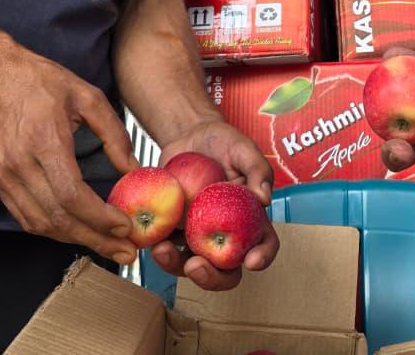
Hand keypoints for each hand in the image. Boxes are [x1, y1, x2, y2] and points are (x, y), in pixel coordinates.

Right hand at [0, 45, 140, 265]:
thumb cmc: (42, 82)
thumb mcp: (88, 96)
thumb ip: (114, 133)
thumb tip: (133, 168)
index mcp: (44, 142)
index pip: (72, 195)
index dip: (100, 218)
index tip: (126, 226)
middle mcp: (20, 165)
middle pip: (58, 218)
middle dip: (95, 240)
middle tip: (126, 252)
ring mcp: (5, 177)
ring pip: (41, 225)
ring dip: (76, 240)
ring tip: (108, 246)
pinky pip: (27, 218)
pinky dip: (53, 231)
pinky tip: (77, 232)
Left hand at [148, 117, 279, 290]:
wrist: (190, 136)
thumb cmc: (224, 143)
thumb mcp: (244, 149)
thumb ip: (257, 169)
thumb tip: (264, 198)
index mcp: (250, 219)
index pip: (264, 244)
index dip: (262, 257)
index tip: (252, 261)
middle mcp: (225, 235)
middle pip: (226, 271)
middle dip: (212, 278)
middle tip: (196, 266)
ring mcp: (197, 236)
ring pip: (191, 266)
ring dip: (176, 266)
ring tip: (162, 249)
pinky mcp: (173, 231)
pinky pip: (165, 248)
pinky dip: (156, 249)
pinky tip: (149, 240)